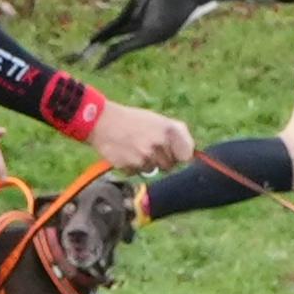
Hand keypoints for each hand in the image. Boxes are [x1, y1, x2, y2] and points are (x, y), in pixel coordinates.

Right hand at [82, 101, 196, 171]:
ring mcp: (145, 156)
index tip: (176, 154)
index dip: (181, 156)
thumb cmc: (132, 120)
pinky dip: (132, 166)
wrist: (102, 121)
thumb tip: (191, 154)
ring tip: (134, 148)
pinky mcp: (131, 166)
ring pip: (153, 170)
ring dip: (146, 163)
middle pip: (169, 166)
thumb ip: (176, 134)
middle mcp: (159, 143)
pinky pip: (137, 173)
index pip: (187, 155)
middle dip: (162, 160)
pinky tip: (125, 152)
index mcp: (169, 130)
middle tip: (148, 147)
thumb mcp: (157, 120)